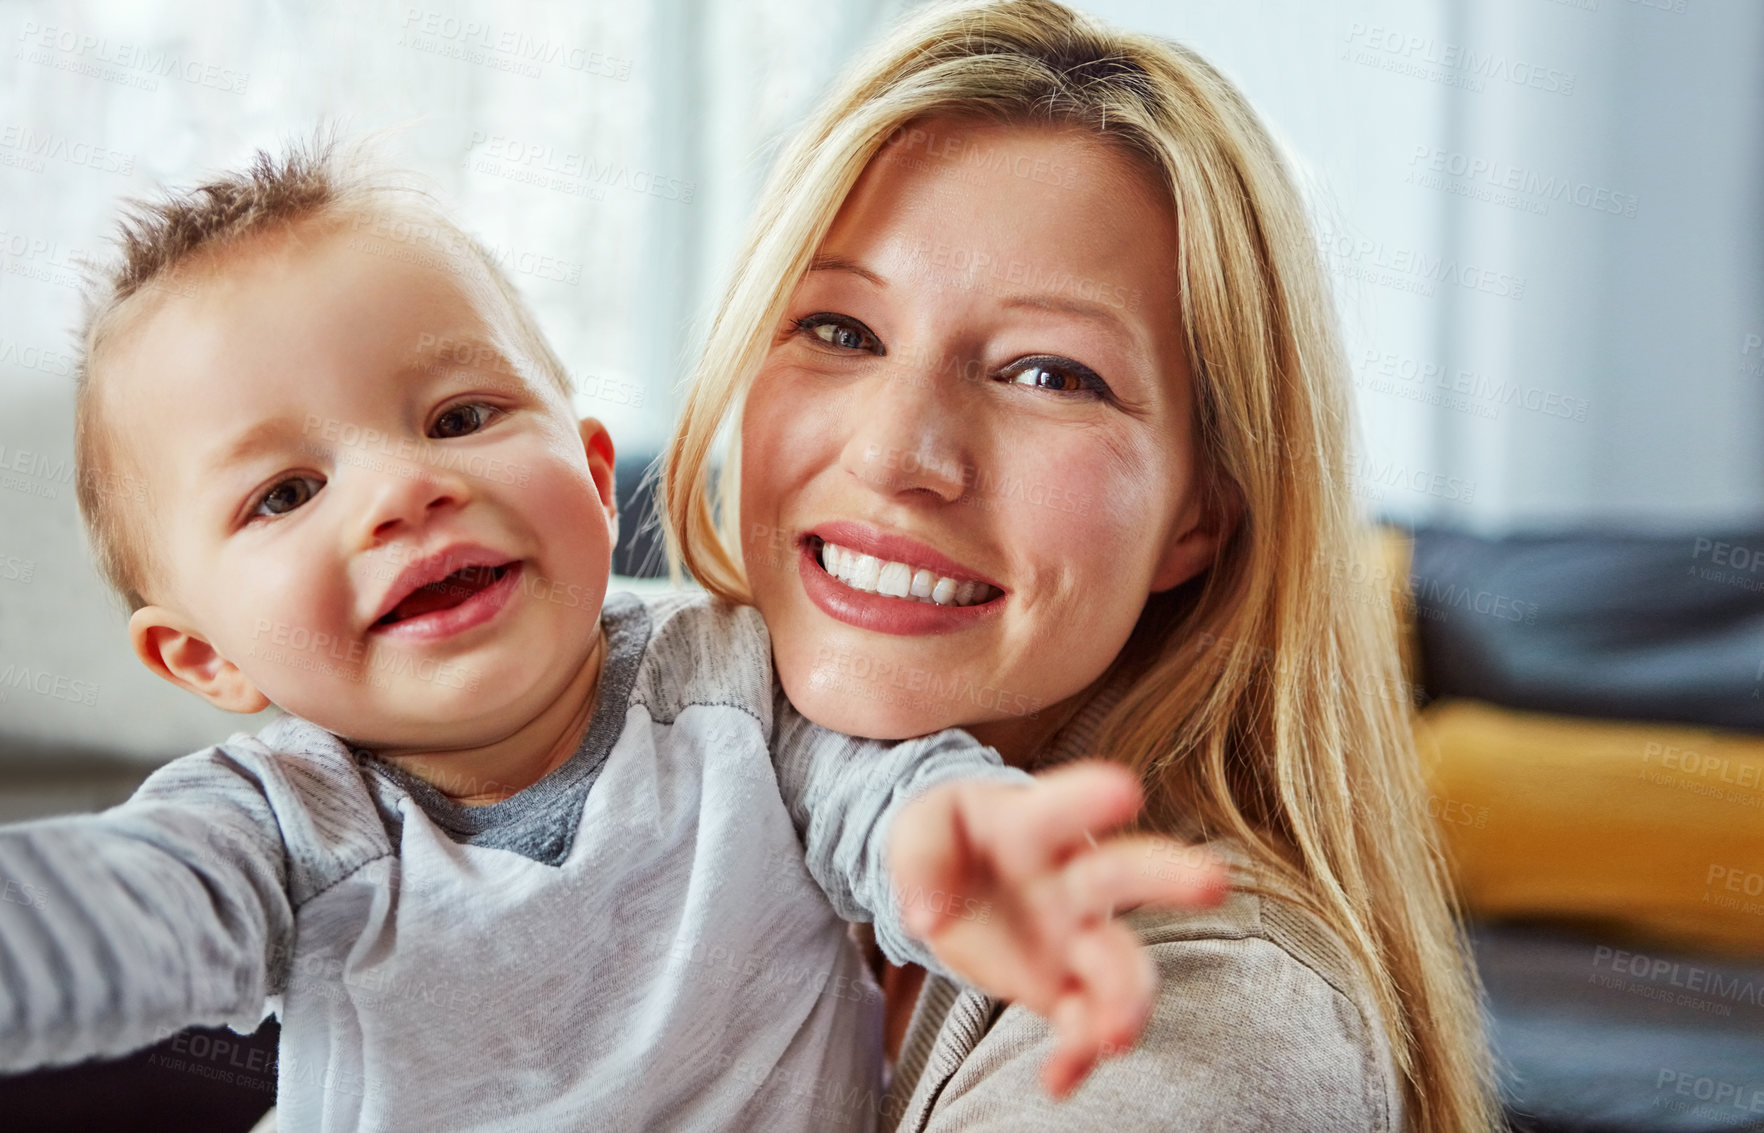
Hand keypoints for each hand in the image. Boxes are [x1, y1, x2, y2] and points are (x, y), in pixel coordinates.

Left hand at [887, 761, 1227, 1097]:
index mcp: (1034, 823)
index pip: (1063, 805)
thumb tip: (927, 917)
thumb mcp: (918, 827)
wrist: (956, 874)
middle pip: (1124, 875)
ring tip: (1113, 1036)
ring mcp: (1076, 933)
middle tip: (1213, 880)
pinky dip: (1077, 1054)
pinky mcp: (1064, 984)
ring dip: (1126, 998)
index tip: (1126, 790)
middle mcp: (1071, 876)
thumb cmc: (949, 835)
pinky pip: (1084, 1022)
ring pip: (1121, 963)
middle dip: (1169, 878)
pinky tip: (1058, 1080)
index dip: (1091, 799)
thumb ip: (919, 860)